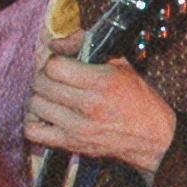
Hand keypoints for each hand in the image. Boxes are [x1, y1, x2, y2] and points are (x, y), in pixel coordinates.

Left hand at [25, 36, 177, 177]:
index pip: (55, 66)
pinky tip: (46, 116)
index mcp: (101, 82)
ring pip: (35, 105)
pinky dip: (34, 121)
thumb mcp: (122, 65)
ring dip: (40, 97)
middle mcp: (88, 105)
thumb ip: (87, 46)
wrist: (153, 138)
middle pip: (42, 84)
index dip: (53, 60)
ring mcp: (77, 127)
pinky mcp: (71, 144)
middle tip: (54, 78)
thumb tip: (56, 41)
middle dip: (44, 76)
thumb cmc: (139, 100)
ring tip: (52, 96)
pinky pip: (34, 131)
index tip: (59, 62)